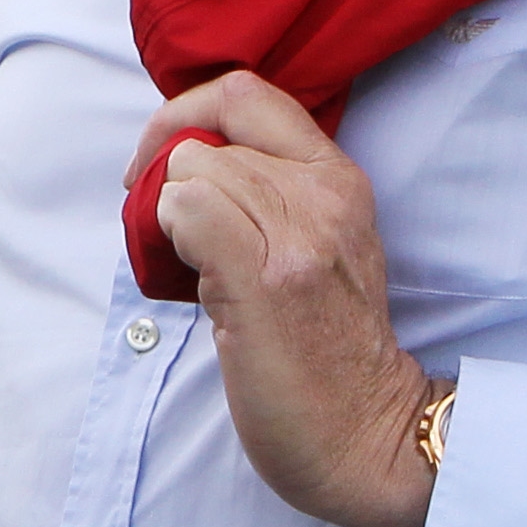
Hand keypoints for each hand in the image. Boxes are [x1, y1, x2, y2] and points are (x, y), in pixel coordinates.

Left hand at [137, 71, 437, 526]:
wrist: (365, 434)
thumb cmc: (327, 350)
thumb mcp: (317, 244)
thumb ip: (270, 192)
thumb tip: (183, 162)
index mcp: (338, 178)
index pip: (245, 92)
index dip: (183, 116)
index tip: (161, 166)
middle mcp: (325, 193)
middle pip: (208, 134)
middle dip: (168, 178)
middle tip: (171, 235)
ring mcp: (299, 232)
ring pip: (190, 169)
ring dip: (170, 218)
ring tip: (200, 273)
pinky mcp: (265, 277)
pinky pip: (184, 208)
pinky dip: (168, 236)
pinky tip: (193, 281)